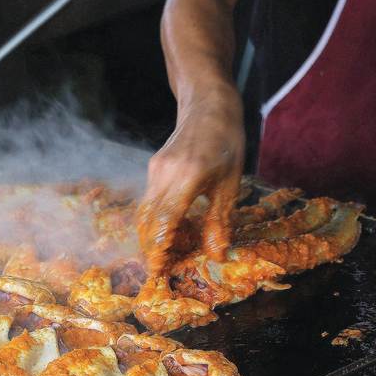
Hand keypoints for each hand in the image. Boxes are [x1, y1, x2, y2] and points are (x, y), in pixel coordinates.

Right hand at [138, 84, 244, 274]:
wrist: (209, 104)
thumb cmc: (227, 142)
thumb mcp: (230, 184)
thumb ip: (219, 221)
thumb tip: (215, 254)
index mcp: (188, 176)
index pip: (164, 220)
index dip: (158, 248)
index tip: (158, 270)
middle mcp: (165, 173)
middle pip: (147, 219)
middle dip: (149, 247)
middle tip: (157, 269)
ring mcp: (155, 169)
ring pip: (144, 211)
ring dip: (149, 235)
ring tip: (160, 255)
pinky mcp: (153, 168)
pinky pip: (148, 200)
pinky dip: (153, 220)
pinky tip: (166, 231)